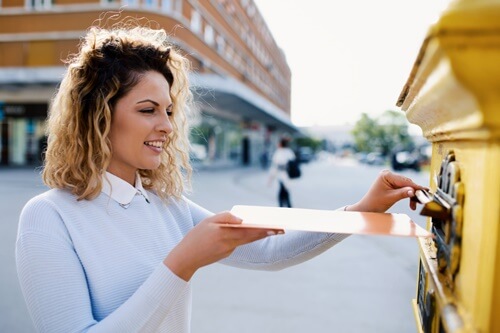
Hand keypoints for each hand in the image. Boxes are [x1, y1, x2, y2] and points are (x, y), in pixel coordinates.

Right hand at [164, 212, 281, 280]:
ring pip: (247, 240)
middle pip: (252, 237)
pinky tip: (253, 232)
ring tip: (272, 229)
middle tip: (282, 229)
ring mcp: (229, 250)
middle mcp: (230, 243)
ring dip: (259, 235)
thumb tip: (242, 219)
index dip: (264, 229)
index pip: (249, 231)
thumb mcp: (208, 221)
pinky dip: (246, 237)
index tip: (277, 227)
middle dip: (267, 232)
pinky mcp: (227, 253)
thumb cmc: (196, 236)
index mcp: (225, 233)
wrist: (186, 258)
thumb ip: (226, 217)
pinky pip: (238, 243)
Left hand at [348, 169, 426, 212]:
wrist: (368, 208)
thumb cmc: (375, 202)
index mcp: (386, 175)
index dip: (415, 187)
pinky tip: (412, 203)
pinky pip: (403, 189)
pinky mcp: (392, 184)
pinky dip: (408, 195)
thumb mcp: (390, 198)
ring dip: (411, 196)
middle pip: (407, 183)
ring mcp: (390, 179)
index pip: (404, 181)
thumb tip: (413, 191)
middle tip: (421, 201)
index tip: (425, 191)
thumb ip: (402, 193)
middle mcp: (388, 174)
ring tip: (414, 205)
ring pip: (407, 186)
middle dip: (414, 193)